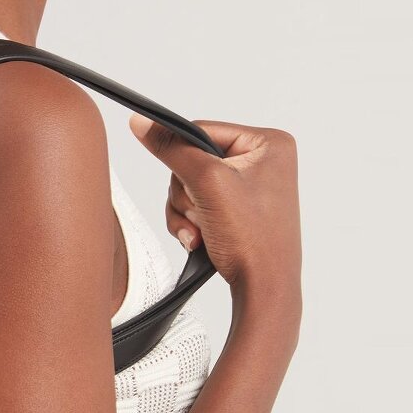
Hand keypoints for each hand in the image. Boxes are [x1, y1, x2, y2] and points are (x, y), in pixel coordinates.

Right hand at [127, 112, 300, 297]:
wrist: (263, 288)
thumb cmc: (254, 241)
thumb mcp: (207, 184)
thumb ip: (172, 150)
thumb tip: (143, 123)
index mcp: (269, 143)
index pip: (201, 130)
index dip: (183, 158)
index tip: (189, 182)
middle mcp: (263, 161)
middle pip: (192, 160)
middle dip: (186, 193)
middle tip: (202, 213)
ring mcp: (250, 187)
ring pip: (189, 185)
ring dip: (186, 211)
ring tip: (203, 230)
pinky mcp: (238, 208)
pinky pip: (197, 203)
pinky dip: (192, 222)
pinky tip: (203, 237)